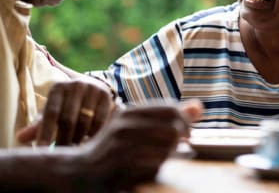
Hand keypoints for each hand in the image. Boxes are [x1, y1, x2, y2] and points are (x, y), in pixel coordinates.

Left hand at [17, 76, 114, 145]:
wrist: (93, 87)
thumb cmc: (67, 104)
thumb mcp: (53, 110)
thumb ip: (38, 125)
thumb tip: (20, 139)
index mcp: (58, 88)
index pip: (50, 113)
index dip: (44, 132)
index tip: (40, 149)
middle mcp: (75, 85)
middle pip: (68, 119)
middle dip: (63, 140)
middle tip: (61, 156)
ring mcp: (93, 89)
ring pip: (85, 122)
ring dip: (79, 140)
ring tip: (75, 152)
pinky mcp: (107, 96)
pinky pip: (100, 122)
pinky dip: (93, 135)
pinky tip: (89, 143)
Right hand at [70, 99, 203, 189]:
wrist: (79, 172)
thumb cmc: (112, 148)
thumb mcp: (134, 126)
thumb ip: (166, 115)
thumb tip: (200, 107)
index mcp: (129, 112)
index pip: (170, 110)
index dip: (184, 122)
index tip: (185, 135)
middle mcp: (125, 126)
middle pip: (172, 130)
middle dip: (181, 142)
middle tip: (181, 150)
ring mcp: (122, 147)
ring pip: (165, 149)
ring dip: (172, 158)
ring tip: (167, 160)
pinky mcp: (121, 168)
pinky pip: (153, 168)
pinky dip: (160, 170)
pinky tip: (155, 171)